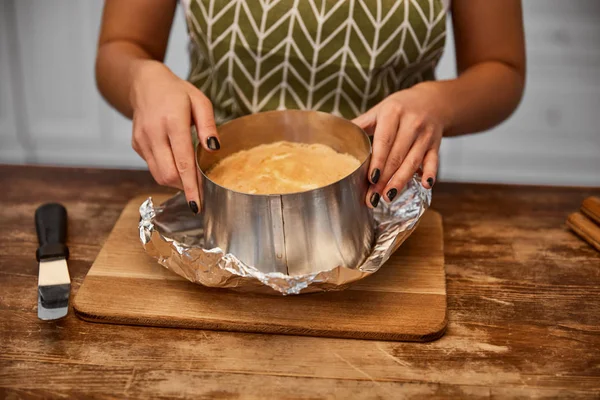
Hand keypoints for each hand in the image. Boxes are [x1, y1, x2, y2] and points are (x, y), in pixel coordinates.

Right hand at [130, 61, 219, 213]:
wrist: (145, 83)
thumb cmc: (177, 92)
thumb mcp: (200, 101)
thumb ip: (209, 125)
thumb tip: (213, 149)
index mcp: (172, 122)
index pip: (183, 162)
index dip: (191, 186)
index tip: (198, 204)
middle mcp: (153, 133)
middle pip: (168, 174)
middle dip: (185, 187)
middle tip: (200, 188)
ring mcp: (142, 140)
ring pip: (158, 175)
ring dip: (176, 181)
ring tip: (189, 176)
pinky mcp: (137, 145)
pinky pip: (153, 166)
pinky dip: (167, 170)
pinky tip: (176, 162)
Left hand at [352, 83, 448, 207]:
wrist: (433, 102)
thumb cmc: (400, 108)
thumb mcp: (379, 111)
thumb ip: (360, 124)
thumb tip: (334, 136)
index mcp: (393, 113)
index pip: (384, 140)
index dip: (378, 161)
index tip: (370, 178)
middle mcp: (412, 123)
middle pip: (397, 155)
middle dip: (385, 178)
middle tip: (373, 197)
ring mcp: (426, 135)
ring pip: (413, 161)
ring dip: (401, 181)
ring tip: (388, 196)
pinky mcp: (436, 144)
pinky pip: (434, 161)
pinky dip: (430, 173)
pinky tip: (425, 185)